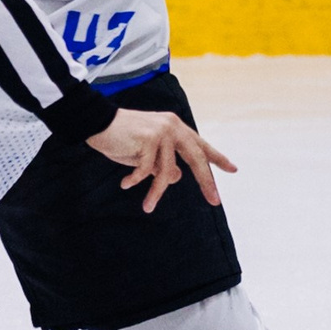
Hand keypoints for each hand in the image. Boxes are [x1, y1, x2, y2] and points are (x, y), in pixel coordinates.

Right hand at [85, 107, 235, 213]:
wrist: (97, 122)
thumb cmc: (121, 138)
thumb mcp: (146, 155)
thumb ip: (163, 164)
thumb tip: (178, 177)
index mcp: (176, 128)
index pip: (201, 146)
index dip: (218, 159)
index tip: (233, 169)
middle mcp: (174, 127)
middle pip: (197, 158)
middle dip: (206, 182)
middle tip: (215, 201)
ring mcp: (162, 131)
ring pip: (167, 171)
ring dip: (156, 192)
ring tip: (147, 206)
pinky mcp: (149, 138)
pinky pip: (146, 170)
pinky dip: (135, 180)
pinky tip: (125, 184)